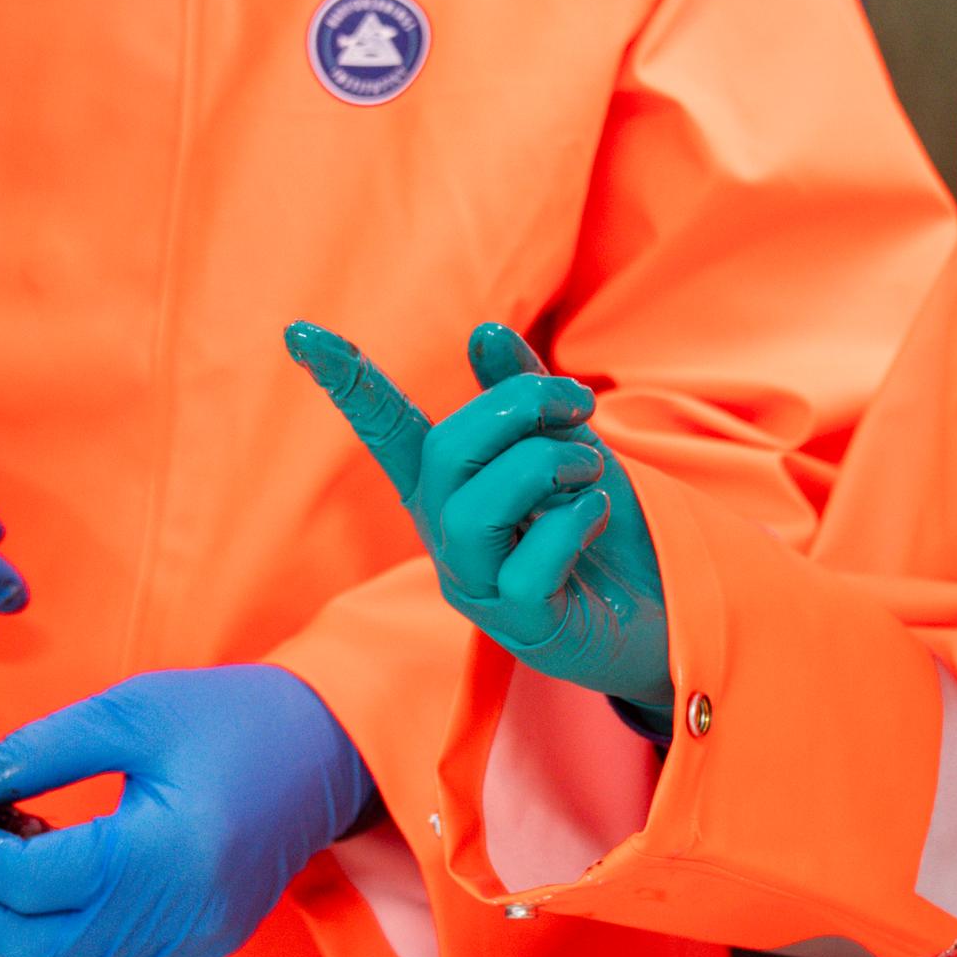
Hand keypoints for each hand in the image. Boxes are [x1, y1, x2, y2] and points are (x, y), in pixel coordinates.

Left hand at [0, 666, 375, 956]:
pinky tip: (38, 888)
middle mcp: (174, 918)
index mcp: (161, 854)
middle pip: (29, 949)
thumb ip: (37, 751)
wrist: (327, 752)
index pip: (26, 879)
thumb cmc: (235, 720)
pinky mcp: (191, 952)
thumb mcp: (131, 712)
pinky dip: (46, 945)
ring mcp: (185, 946)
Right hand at [286, 320, 671, 713]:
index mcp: (445, 485)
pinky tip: (596, 515)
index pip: (387, 429)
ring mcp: (477, 583)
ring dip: (548, 465)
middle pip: (445, 451)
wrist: (657, 607)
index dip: (348, 384)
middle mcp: (446, 534)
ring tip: (591, 468)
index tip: (299, 332)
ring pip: (475, 508)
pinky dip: (574, 522)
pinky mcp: (520, 624)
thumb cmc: (597, 526)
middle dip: (517, 408)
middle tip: (579, 402)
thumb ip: (524, 396)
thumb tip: (482, 332)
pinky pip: (529, 564)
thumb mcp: (567, 444)